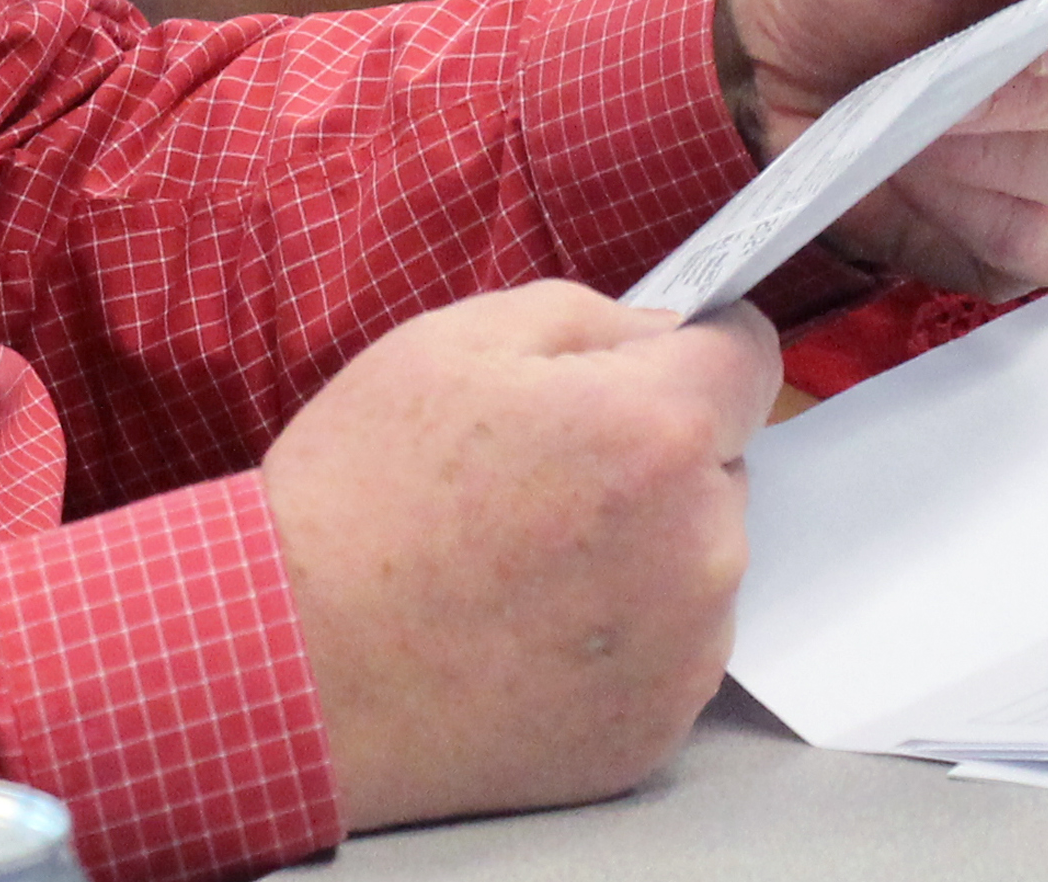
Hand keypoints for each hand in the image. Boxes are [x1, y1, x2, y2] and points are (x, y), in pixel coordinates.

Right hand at [263, 284, 776, 832]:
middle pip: (722, 465)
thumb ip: (592, 317)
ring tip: (520, 565)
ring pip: (698, 561)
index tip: (645, 370)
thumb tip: (668, 334)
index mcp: (658, 432)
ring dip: (642, 550)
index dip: (694, 349)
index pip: (749, 356)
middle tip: (539, 480)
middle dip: (654, 457)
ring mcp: (684, 651)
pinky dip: (618, 637)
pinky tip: (526, 632)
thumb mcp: (455, 340)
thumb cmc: (362, 494)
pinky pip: (669, 650)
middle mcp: (701, 546)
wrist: (298, 666)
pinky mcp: (655, 731)